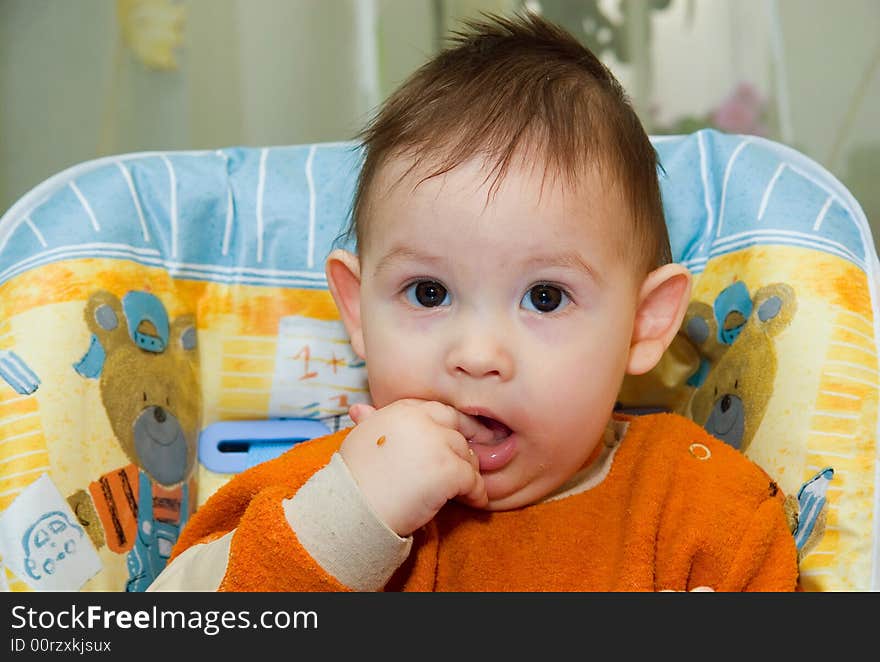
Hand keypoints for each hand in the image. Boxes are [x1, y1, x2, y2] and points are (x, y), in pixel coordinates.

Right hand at [340, 399, 490, 535]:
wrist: (353, 509)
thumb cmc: (353, 478)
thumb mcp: (360, 439)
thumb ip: (369, 421)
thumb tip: (359, 408)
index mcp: (403, 410)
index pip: (439, 411)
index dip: (451, 426)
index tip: (461, 437)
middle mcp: (423, 421)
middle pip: (457, 431)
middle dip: (464, 448)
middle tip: (470, 465)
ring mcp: (438, 444)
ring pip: (468, 456)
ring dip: (468, 473)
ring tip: (464, 489)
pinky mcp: (449, 471)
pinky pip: (474, 481)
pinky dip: (477, 493)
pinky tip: (474, 502)